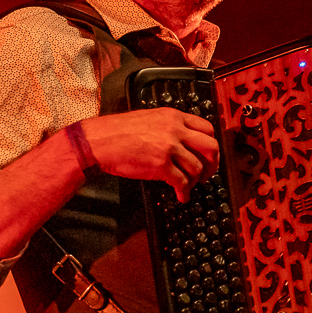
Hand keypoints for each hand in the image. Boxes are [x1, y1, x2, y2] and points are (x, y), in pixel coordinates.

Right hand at [81, 108, 219, 201]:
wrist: (99, 142)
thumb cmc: (118, 131)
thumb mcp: (150, 118)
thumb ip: (170, 126)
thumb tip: (184, 141)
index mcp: (174, 117)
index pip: (207, 128)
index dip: (211, 144)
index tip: (209, 154)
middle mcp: (175, 130)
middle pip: (210, 147)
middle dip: (212, 163)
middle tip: (207, 173)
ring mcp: (169, 148)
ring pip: (197, 167)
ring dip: (196, 180)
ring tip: (190, 186)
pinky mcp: (160, 166)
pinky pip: (182, 182)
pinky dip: (184, 192)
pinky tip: (181, 195)